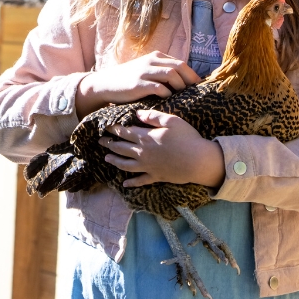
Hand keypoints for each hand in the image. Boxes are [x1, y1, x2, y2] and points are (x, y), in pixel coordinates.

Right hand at [75, 52, 200, 117]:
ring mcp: (144, 72)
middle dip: (190, 80)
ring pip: (171, 75)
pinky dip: (167, 94)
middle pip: (179, 66)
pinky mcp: (138, 84)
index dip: (191, 75)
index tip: (198, 87)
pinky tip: (168, 100)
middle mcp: (151, 61)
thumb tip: (182, 81)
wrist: (106, 84)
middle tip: (196, 93)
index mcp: (156, 57)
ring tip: (183, 97)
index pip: (181, 63)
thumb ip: (161, 71)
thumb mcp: (146, 69)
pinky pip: (159, 88)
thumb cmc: (129, 80)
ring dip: (180, 86)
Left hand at [99, 110, 224, 188]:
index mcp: (146, 138)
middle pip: (121, 148)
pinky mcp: (156, 176)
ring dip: (115, 161)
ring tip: (107, 159)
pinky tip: (125, 184)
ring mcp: (149, 167)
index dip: (114, 129)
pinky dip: (131, 183)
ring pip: (126, 165)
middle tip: (100, 141)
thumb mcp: (171, 121)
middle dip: (110, 144)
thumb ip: (152, 117)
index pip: (125, 132)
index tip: (105, 127)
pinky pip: (140, 181)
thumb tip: (137, 114)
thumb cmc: (187, 138)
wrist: (198, 161)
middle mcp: (143, 153)